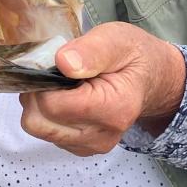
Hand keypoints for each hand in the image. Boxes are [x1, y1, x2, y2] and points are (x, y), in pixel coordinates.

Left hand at [19, 21, 186, 155]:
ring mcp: (92, 145)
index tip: (51, 62)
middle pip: (40, 122)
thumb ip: (92, 50)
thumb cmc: (133, 55)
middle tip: (51, 71)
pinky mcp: (82, 147)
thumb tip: (63, 63)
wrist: (151, 78)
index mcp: (114, 108)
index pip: (53, 105)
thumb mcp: (117, 39)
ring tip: (60, 82)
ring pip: (39, 128)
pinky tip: (65, 95)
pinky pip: (47, 132)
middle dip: (36, 93)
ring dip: (40, 103)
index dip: (42, 81)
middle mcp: (103, 135)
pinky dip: (47, 113)